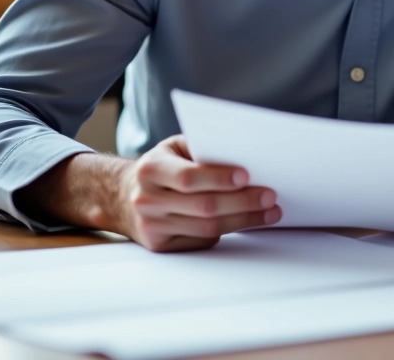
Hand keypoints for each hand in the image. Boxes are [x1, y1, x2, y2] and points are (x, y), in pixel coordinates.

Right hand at [113, 135, 280, 251]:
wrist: (123, 197)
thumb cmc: (163, 167)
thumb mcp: (174, 149)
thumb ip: (202, 150)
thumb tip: (244, 157)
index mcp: (151, 169)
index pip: (188, 177)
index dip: (218, 177)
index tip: (246, 175)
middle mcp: (147, 200)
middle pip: (204, 206)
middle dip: (242, 201)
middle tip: (270, 196)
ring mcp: (153, 227)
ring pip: (207, 227)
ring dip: (244, 220)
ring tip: (271, 211)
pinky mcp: (162, 246)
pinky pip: (202, 239)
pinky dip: (230, 230)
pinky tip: (250, 221)